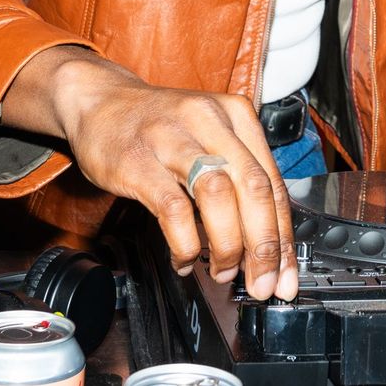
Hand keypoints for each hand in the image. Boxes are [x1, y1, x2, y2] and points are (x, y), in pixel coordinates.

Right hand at [43, 53, 296, 299]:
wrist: (100, 102)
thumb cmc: (160, 128)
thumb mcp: (210, 137)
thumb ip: (238, 180)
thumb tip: (264, 241)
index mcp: (237, 116)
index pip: (273, 182)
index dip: (284, 236)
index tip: (285, 275)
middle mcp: (209, 121)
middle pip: (254, 187)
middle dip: (265, 246)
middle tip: (263, 283)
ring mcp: (172, 139)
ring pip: (218, 194)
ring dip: (228, 244)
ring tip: (223, 271)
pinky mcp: (137, 161)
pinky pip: (173, 208)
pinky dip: (185, 243)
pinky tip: (185, 260)